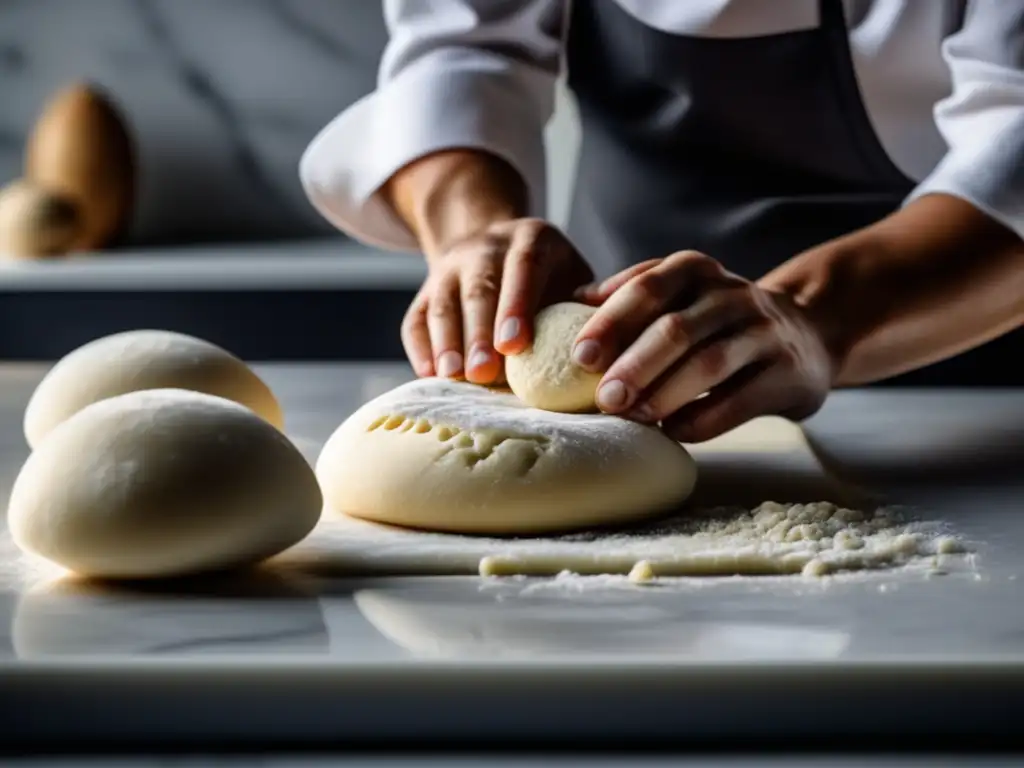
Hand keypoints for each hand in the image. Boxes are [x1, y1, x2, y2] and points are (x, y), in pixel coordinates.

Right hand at [402, 218, 592, 383]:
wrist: (495, 245)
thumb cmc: (550, 276)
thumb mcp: (574, 274)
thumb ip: (587, 305)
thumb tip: (604, 350)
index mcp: (531, 239)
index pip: (522, 268)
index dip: (516, 306)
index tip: (515, 346)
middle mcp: (485, 247)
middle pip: (478, 289)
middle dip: (479, 333)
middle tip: (483, 373)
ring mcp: (450, 267)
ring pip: (442, 303)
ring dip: (446, 342)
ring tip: (453, 377)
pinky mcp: (425, 290)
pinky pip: (415, 318)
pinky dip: (420, 348)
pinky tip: (429, 375)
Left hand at [572, 251, 835, 441]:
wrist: (808, 332)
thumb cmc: (718, 320)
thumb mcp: (680, 294)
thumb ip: (632, 295)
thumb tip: (571, 301)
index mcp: (694, 270)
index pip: (647, 288)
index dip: (611, 322)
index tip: (579, 357)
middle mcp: (731, 293)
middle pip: (676, 328)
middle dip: (635, 365)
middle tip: (604, 398)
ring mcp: (764, 330)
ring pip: (709, 363)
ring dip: (665, 394)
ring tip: (633, 417)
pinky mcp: (788, 371)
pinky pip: (740, 399)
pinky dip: (703, 420)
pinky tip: (672, 433)